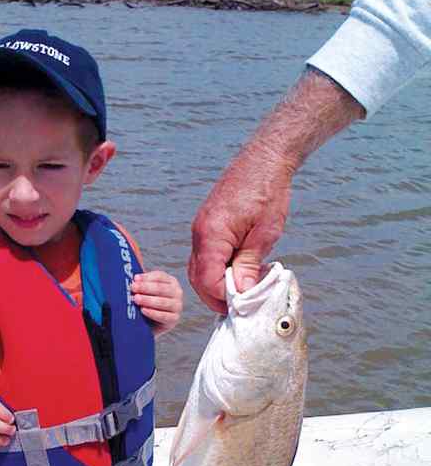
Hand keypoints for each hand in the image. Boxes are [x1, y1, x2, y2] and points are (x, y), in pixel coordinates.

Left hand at [131, 270, 182, 336]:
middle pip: (161, 288)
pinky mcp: (174, 318)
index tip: (135, 279)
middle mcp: (176, 292)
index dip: (147, 277)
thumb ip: (142, 283)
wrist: (153, 323)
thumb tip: (135, 278)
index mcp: (170, 281)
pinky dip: (153, 313)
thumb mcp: (146, 291)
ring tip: (136, 299)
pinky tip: (143, 310)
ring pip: (163, 302)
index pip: (159, 276)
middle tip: (133, 288)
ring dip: (148, 300)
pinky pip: (164, 316)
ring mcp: (177, 306)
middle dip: (146, 287)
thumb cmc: (149, 303)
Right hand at [189, 143, 292, 312]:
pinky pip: (205, 257)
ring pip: (199, 269)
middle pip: (198, 278)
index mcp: (212, 235)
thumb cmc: (268, 191)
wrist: (264, 159)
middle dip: (215, 296)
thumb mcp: (264, 233)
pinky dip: (216, 270)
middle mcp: (200, 233)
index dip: (223, 298)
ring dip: (216, 284)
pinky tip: (236, 271)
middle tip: (239, 306)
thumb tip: (240, 293)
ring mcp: (201, 229)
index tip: (242, 305)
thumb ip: (249, 264)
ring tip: (240, 290)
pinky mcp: (207, 226)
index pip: (208, 280)